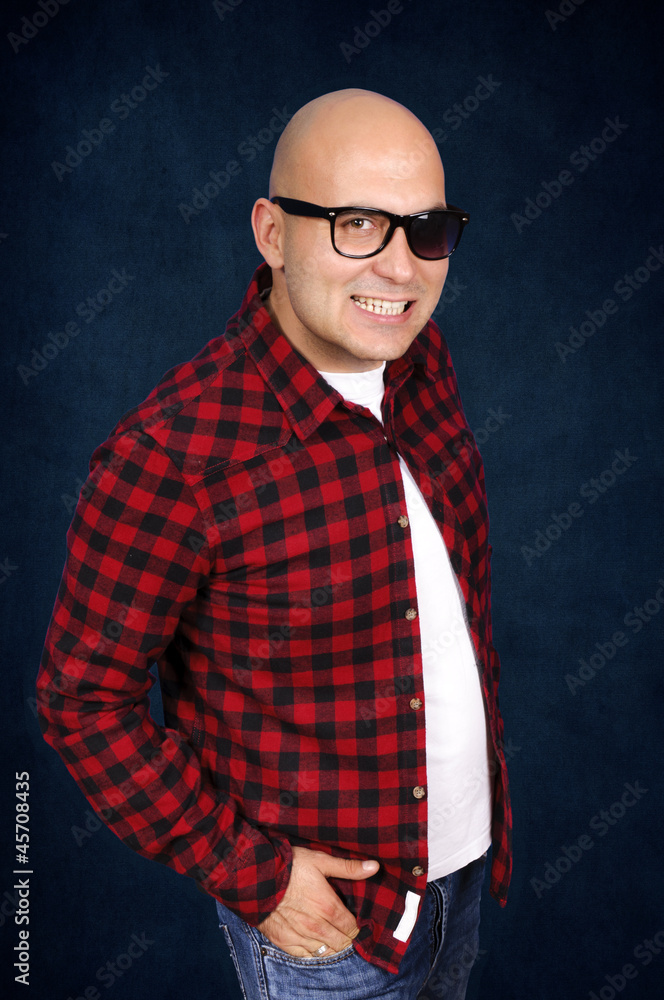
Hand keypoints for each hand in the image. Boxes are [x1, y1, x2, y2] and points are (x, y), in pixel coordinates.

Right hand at [256, 846, 379, 957]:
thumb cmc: (290, 866)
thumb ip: (348, 867)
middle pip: (341, 943)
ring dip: (331, 947)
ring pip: (325, 952)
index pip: (352, 928)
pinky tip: (315, 944)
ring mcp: (300, 936)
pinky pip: (305, 956)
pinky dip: (313, 953)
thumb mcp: (321, 861)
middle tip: (346, 932)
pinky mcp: (284, 941)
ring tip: (333, 939)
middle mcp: (316, 926)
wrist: (256, 876)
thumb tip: (374, 867)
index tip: (357, 923)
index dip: (357, 927)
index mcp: (328, 906)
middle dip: (346, 939)